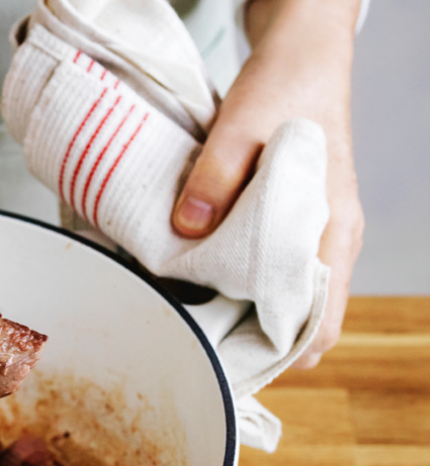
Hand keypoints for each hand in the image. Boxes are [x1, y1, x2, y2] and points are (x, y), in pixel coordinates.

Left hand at [171, 0, 364, 368]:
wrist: (303, 51)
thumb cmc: (284, 86)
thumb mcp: (240, 127)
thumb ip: (213, 181)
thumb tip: (185, 232)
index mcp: (332, 232)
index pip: (320, 328)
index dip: (280, 358)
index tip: (230, 362)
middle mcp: (332, 242)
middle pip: (302, 324)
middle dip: (255, 343)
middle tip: (201, 343)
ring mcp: (318, 234)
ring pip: (289, 301)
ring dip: (248, 315)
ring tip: (198, 315)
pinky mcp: (300, 223)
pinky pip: (278, 274)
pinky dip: (248, 287)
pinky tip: (208, 279)